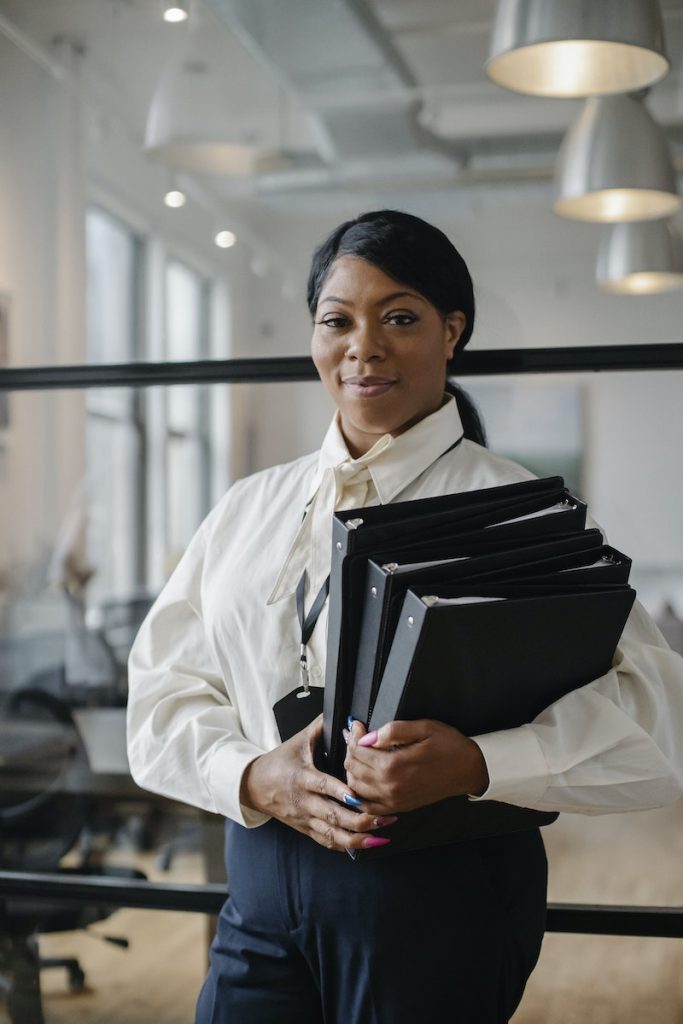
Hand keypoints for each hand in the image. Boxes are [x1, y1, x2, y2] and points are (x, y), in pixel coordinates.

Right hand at [240, 715, 396, 852]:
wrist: (254, 785)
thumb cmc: (280, 761)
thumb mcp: (298, 741)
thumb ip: (321, 727)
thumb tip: (347, 714)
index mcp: (303, 777)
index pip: (324, 786)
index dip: (341, 793)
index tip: (359, 796)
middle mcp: (304, 801)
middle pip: (332, 816)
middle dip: (360, 820)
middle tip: (385, 819)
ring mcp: (305, 818)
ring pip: (332, 835)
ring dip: (358, 839)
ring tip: (381, 837)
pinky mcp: (306, 829)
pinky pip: (327, 842)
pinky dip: (346, 846)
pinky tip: (366, 845)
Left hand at [344, 718, 488, 815]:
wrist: (468, 771)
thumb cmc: (448, 746)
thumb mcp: (424, 727)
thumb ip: (394, 730)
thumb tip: (368, 736)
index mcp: (394, 765)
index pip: (358, 751)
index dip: (354, 735)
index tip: (356, 725)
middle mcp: (390, 786)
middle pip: (353, 768)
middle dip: (351, 750)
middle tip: (357, 737)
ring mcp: (393, 800)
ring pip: (355, 787)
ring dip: (353, 770)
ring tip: (361, 754)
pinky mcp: (398, 807)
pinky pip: (367, 806)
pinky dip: (359, 793)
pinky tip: (364, 778)